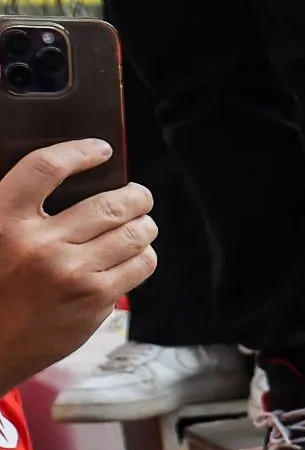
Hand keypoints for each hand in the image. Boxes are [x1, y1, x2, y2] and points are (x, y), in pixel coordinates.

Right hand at [0, 144, 151, 391]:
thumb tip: (71, 182)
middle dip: (136, 196)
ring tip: (142, 225)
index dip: (78, 152)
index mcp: (2, 220)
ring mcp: (71, 273)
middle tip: (140, 196)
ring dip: (144, 225)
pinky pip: (140, 265)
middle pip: (110, 204)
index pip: (45, 168)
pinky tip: (136, 256)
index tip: (101, 150)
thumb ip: (20, 211)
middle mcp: (39, 244)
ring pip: (134, 233)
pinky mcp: (94, 300)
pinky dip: (144, 256)